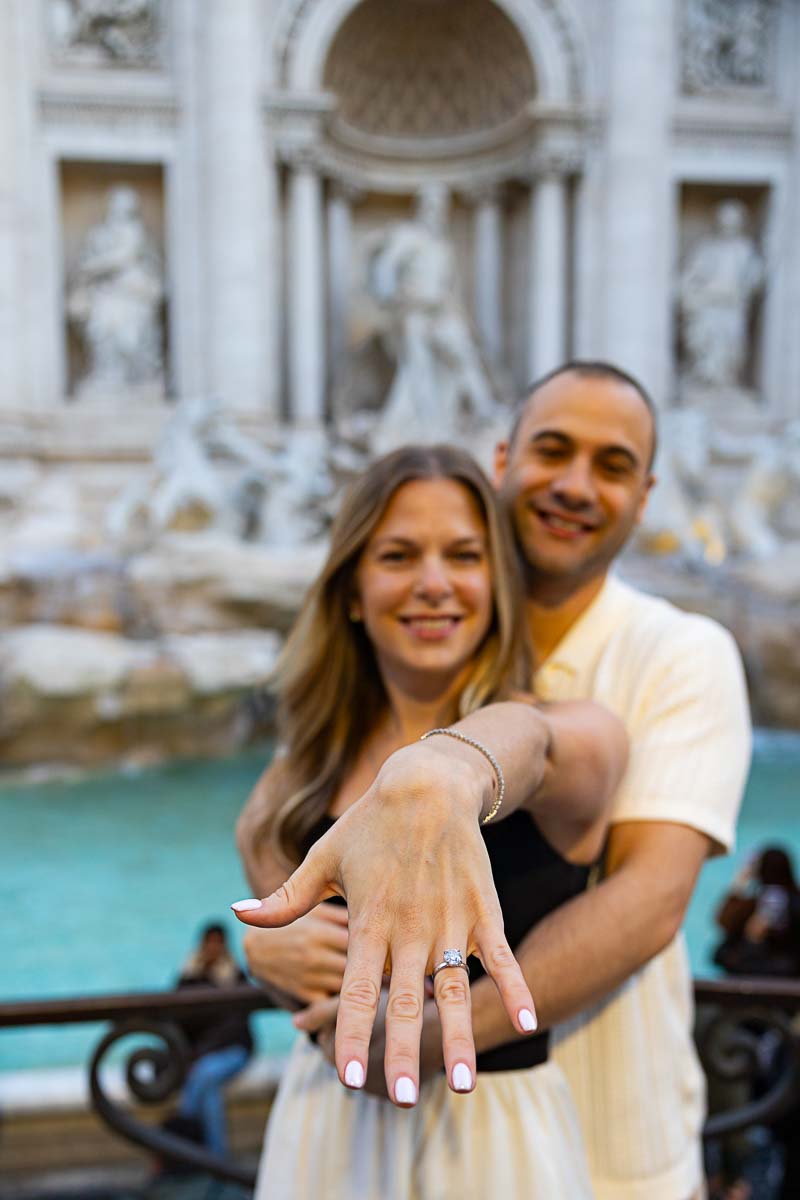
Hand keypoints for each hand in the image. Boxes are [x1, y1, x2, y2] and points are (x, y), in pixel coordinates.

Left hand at [233, 743, 535, 1106]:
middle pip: (403, 1000)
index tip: (349, 1076)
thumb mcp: (321, 858)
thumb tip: (237, 915)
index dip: (350, 1032)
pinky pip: (501, 956)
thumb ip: (285, 899)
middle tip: (400, 1098)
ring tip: (462, 1083)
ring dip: (458, 1034)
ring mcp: (450, 920)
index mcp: (367, 921)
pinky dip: (514, 987)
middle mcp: (409, 928)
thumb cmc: (369, 825)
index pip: (354, 989)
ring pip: (453, 988)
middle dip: (400, 1052)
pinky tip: (527, 1021)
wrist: (427, 785)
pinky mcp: (483, 909)